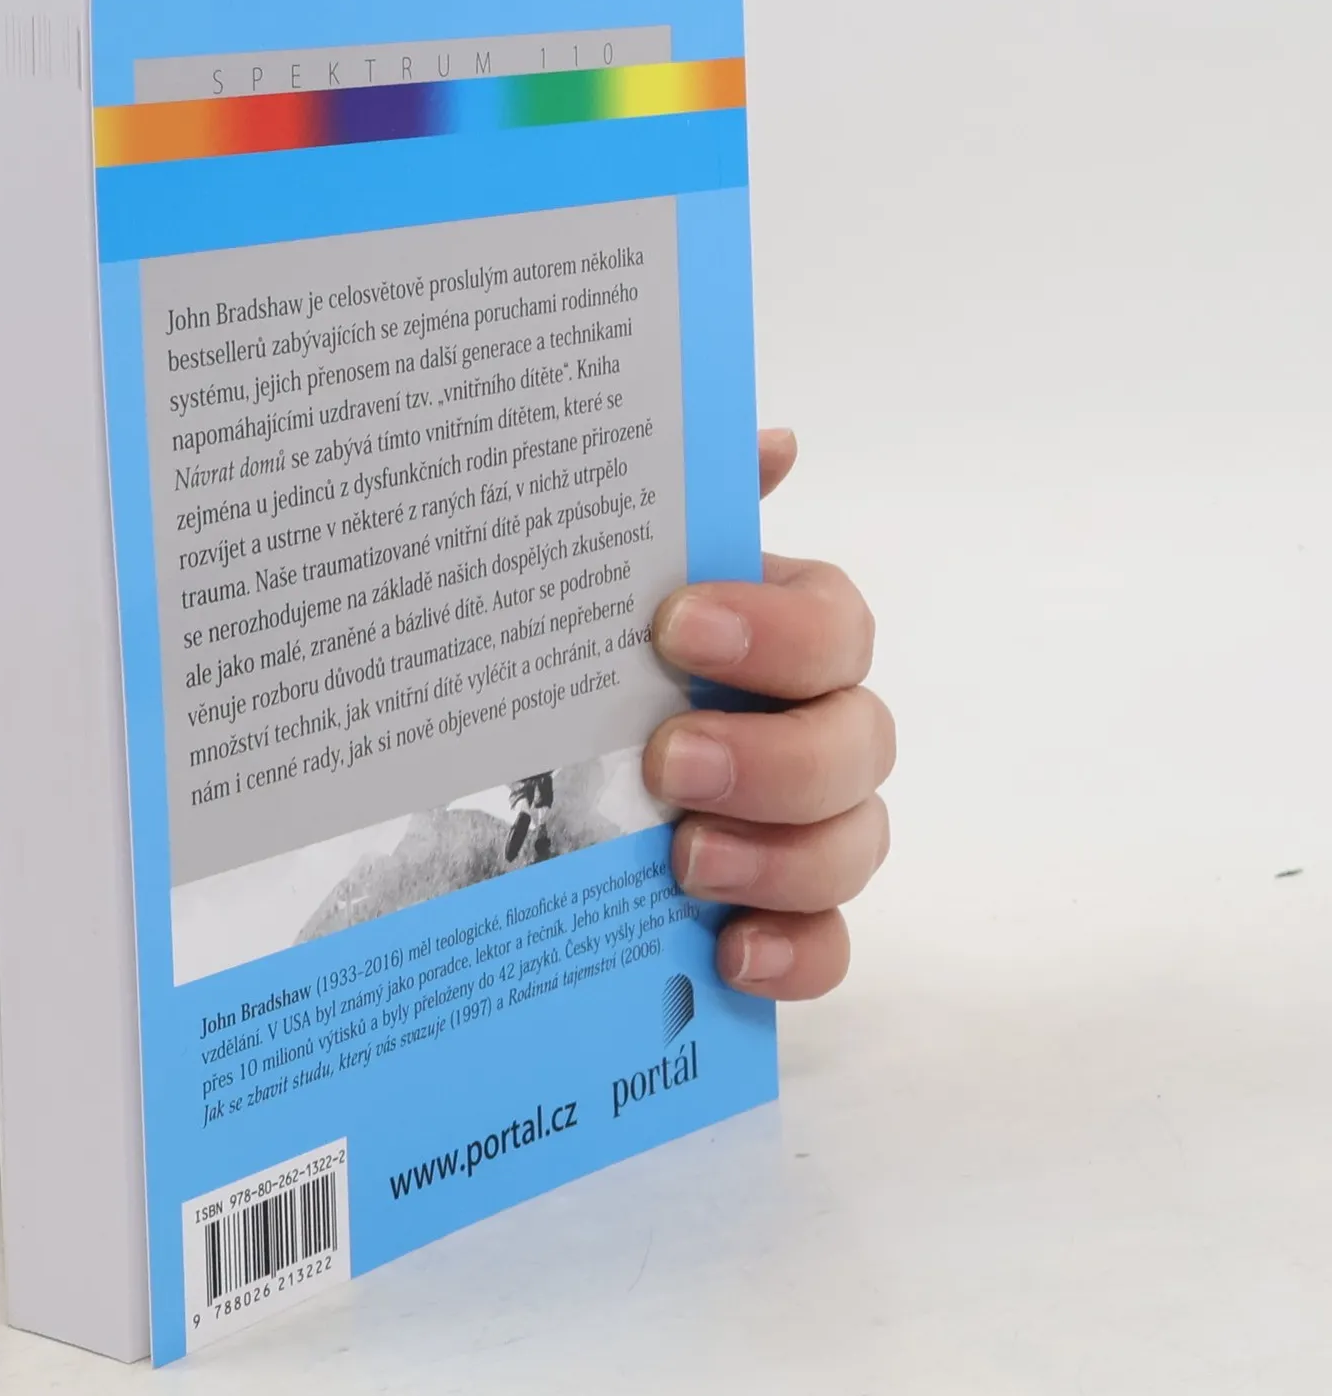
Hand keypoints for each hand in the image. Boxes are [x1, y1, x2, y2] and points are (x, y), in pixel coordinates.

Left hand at [642, 429, 892, 1000]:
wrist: (536, 769)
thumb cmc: (601, 655)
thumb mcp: (616, 575)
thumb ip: (686, 507)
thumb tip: (771, 442)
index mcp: (784, 638)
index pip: (834, 626)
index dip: (777, 628)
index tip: (676, 627)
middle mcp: (816, 728)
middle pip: (859, 741)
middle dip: (772, 756)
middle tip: (669, 761)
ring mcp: (810, 827)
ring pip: (857, 843)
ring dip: (781, 855)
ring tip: (686, 860)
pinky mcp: (784, 914)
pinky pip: (831, 945)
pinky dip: (796, 953)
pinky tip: (728, 952)